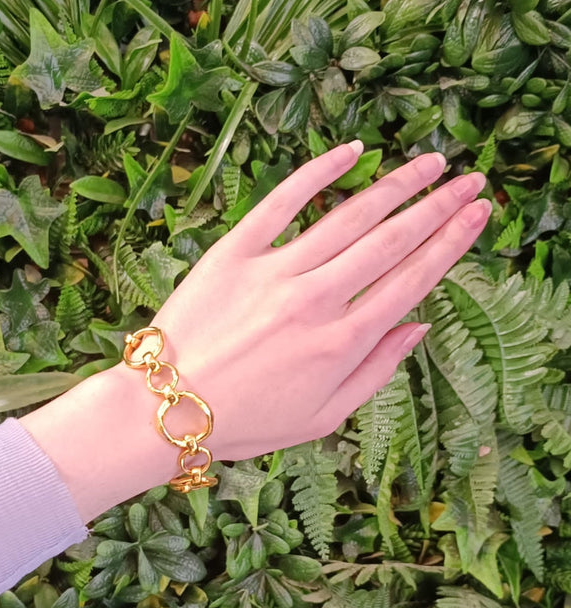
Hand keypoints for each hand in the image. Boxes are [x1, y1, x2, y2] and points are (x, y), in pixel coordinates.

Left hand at [146, 142, 489, 460]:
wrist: (166, 409)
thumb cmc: (246, 420)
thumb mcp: (323, 417)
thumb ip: (375, 371)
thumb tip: (417, 326)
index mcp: (341, 343)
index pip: (412, 280)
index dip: (452, 243)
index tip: (478, 215)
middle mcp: (315, 300)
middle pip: (391, 240)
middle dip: (438, 205)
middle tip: (471, 179)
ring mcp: (274, 271)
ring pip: (349, 216)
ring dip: (396, 185)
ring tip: (429, 163)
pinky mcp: (233, 252)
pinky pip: (281, 201)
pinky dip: (318, 172)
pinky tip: (352, 151)